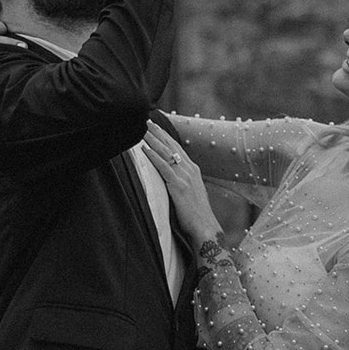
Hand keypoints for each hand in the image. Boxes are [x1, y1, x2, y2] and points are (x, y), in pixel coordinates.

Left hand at [141, 121, 219, 245]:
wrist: (205, 228)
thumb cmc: (197, 216)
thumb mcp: (192, 194)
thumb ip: (183, 183)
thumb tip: (173, 180)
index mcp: (193, 171)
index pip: (177, 148)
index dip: (166, 137)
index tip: (156, 127)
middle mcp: (190, 170)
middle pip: (171, 146)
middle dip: (158, 133)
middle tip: (146, 121)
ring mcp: (185, 177)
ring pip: (167, 153)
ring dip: (153, 140)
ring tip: (142, 129)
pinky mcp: (179, 186)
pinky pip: (164, 167)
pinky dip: (153, 157)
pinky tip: (144, 149)